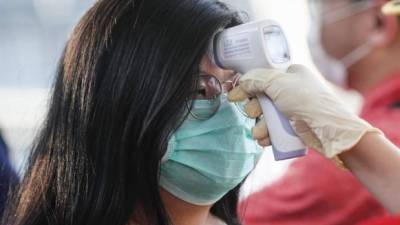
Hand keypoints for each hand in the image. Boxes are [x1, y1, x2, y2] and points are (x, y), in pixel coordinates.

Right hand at [229, 64, 380, 157]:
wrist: (331, 132)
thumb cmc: (307, 102)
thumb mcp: (279, 84)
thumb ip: (257, 80)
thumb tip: (241, 82)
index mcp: (291, 74)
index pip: (262, 79)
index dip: (247, 88)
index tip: (233, 97)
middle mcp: (292, 90)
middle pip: (262, 99)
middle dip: (255, 110)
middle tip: (254, 114)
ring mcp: (294, 109)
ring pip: (267, 117)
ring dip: (260, 126)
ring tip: (260, 134)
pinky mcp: (295, 126)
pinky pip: (275, 129)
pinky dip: (268, 135)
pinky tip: (265, 140)